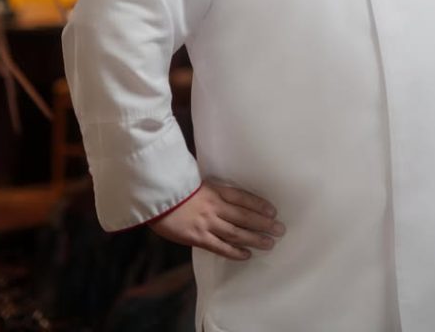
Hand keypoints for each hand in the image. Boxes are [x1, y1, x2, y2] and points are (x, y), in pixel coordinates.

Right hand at [149, 179, 285, 259]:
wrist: (155, 197)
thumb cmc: (174, 186)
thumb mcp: (196, 181)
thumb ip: (211, 188)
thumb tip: (225, 193)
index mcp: (215, 190)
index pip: (243, 198)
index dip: (259, 205)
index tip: (273, 211)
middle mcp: (215, 206)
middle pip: (244, 217)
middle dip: (263, 224)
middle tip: (280, 230)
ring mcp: (207, 223)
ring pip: (236, 233)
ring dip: (254, 239)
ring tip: (269, 243)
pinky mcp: (197, 237)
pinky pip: (220, 247)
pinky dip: (234, 252)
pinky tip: (247, 255)